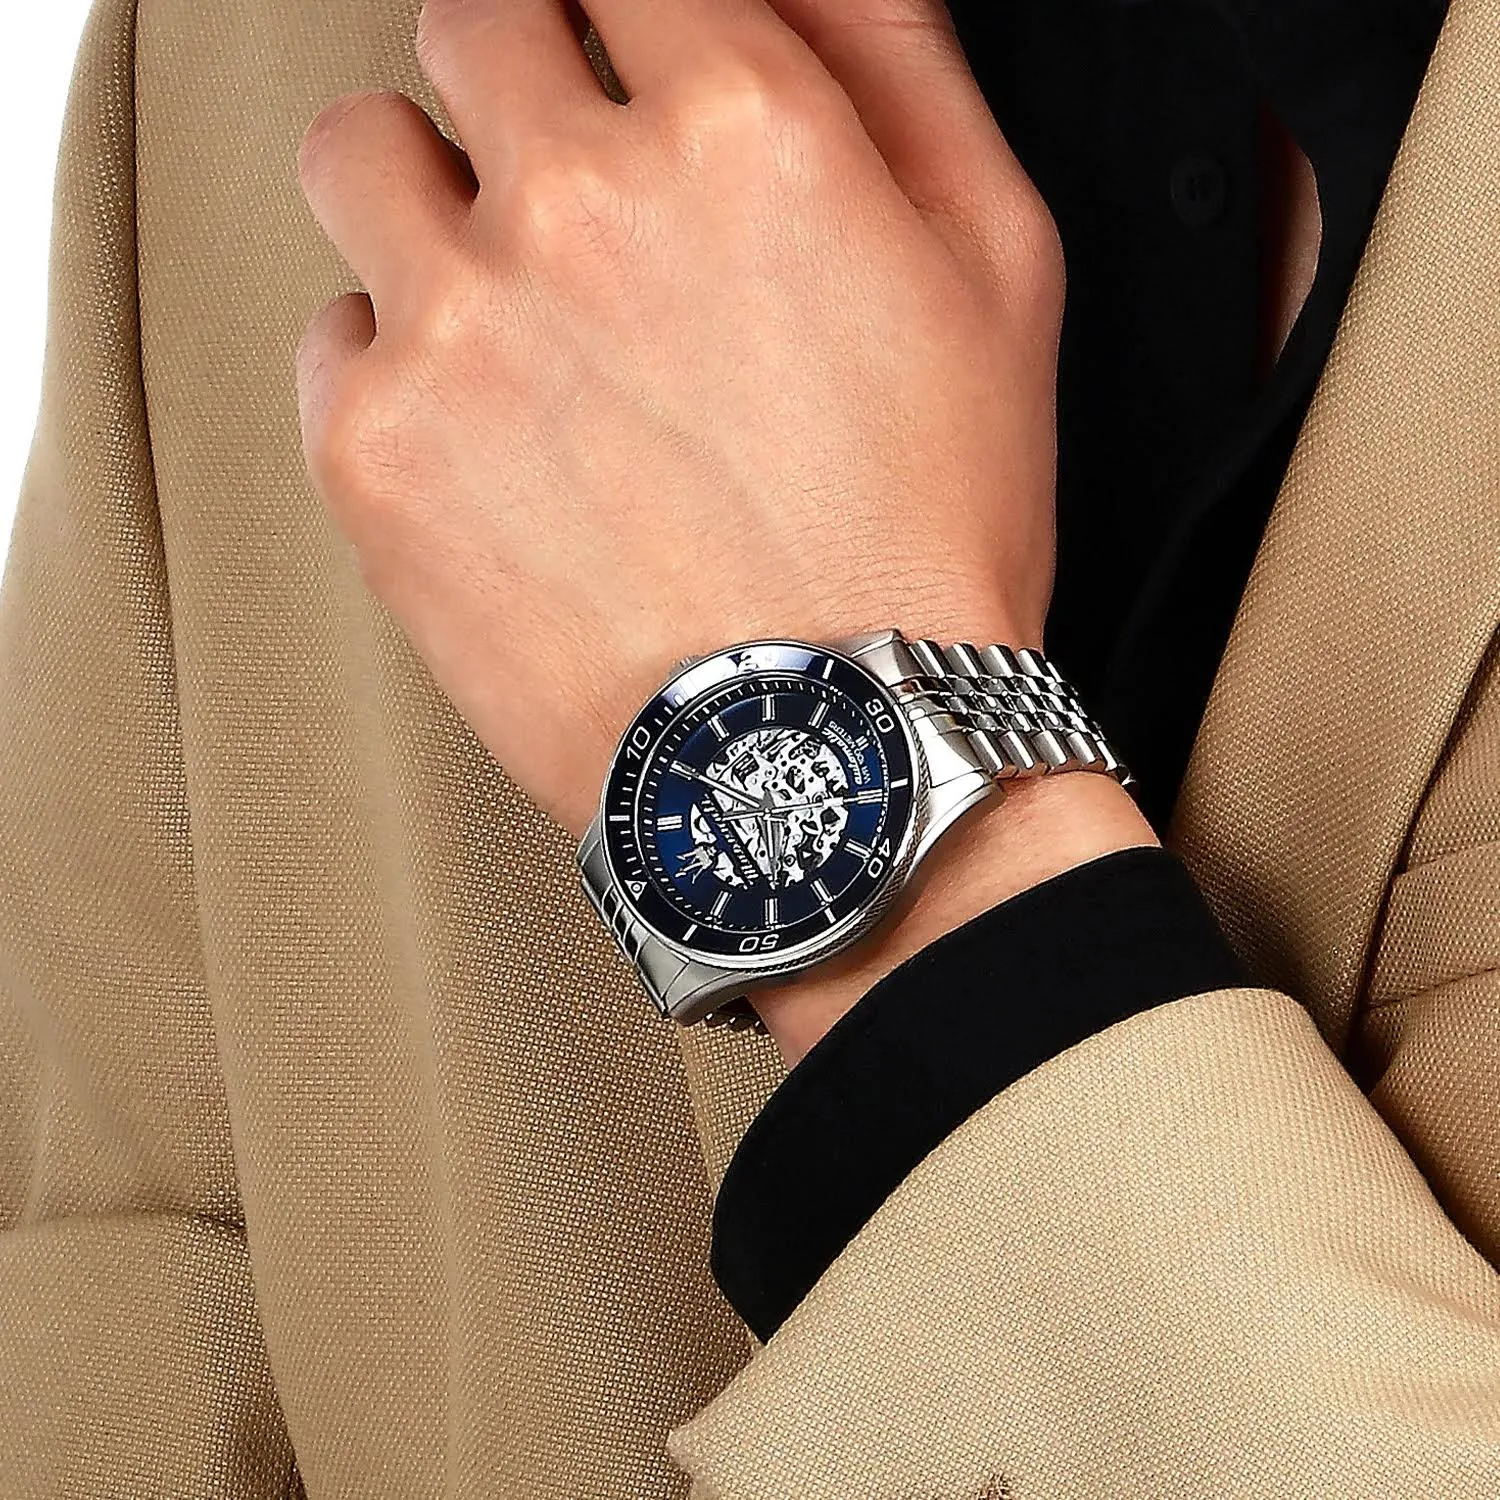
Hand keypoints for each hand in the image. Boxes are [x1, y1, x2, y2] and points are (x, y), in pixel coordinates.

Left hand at [295, 0, 1066, 841]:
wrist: (822, 757)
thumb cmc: (922, 535)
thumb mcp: (993, 270)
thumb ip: (898, 65)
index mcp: (737, 131)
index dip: (624, 13)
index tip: (627, 60)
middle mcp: (574, 205)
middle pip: (471, 22)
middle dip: (522, 79)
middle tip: (571, 183)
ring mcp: (455, 329)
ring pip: (362, 154)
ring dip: (424, 191)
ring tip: (503, 293)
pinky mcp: (376, 457)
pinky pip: (330, 335)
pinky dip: (391, 360)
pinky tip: (484, 430)